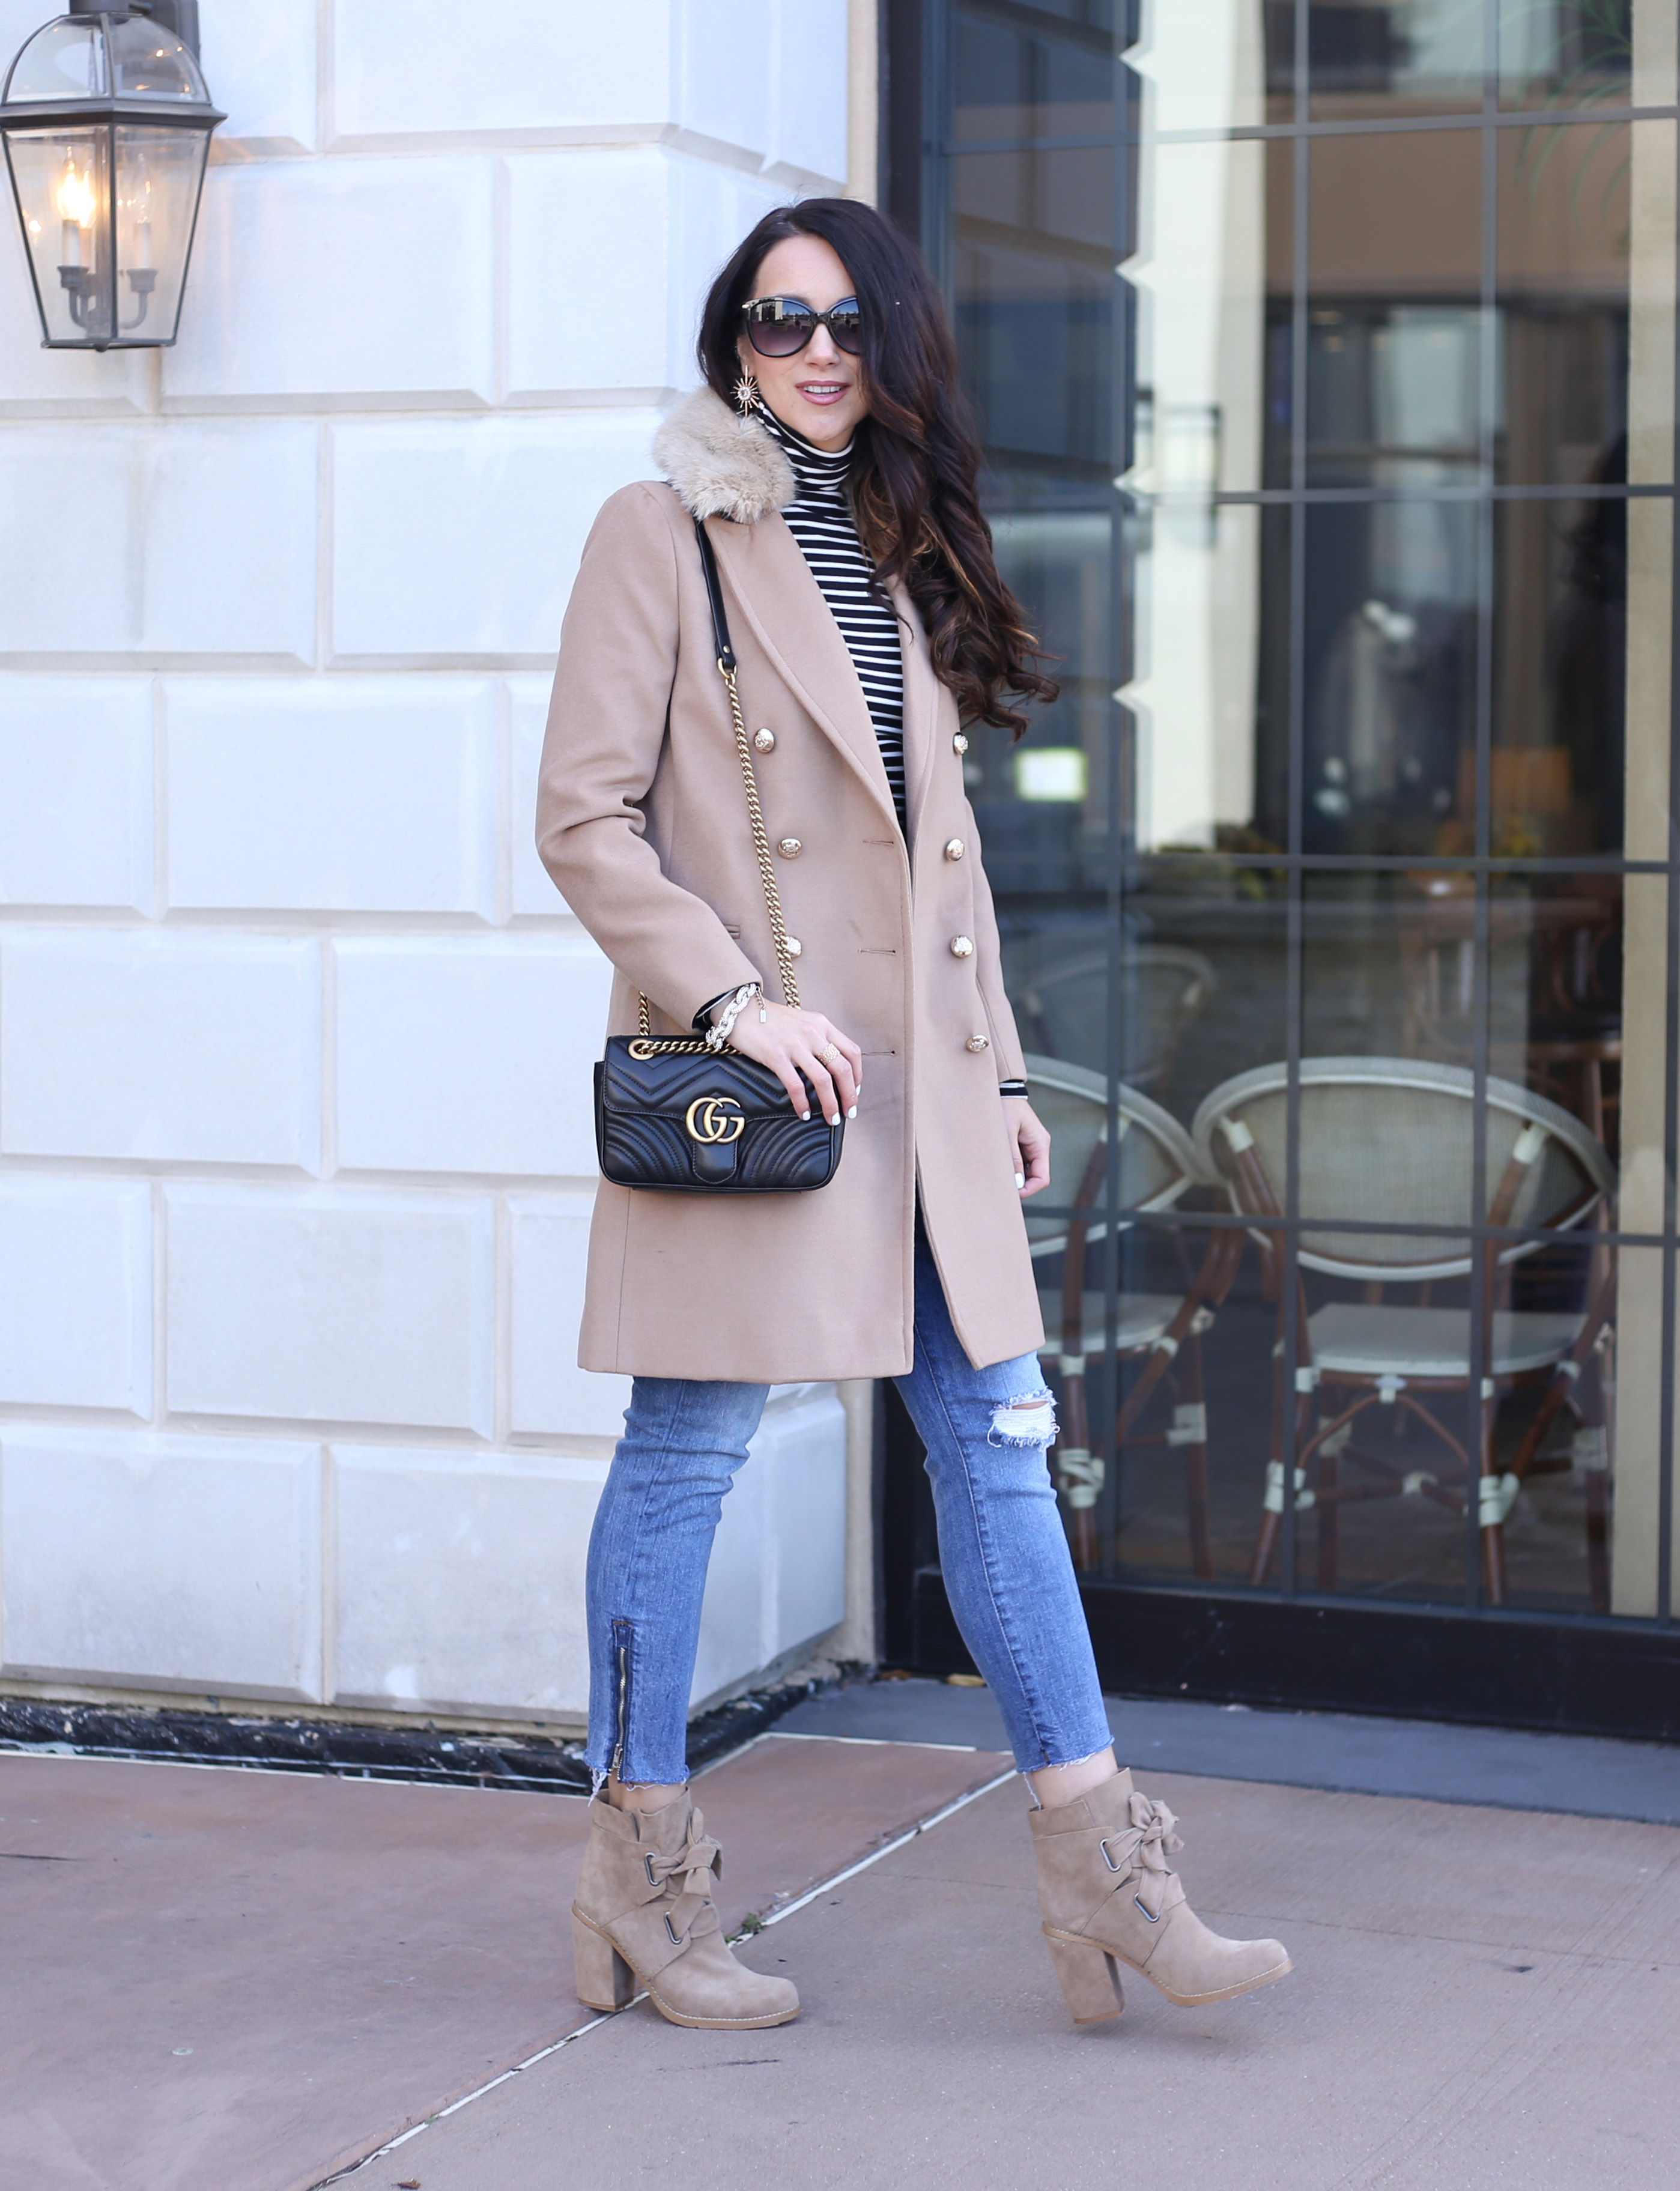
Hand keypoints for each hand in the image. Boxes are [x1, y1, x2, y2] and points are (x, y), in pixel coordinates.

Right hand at [722, 998, 862, 1126]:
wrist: (739, 1009)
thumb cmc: (769, 1018)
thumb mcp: (801, 1022)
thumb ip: (817, 1038)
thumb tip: (829, 1065)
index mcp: (822, 1024)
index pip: (852, 1052)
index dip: (858, 1075)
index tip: (854, 1091)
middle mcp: (813, 1033)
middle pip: (843, 1069)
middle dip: (849, 1096)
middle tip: (849, 1112)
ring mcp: (795, 1044)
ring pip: (823, 1080)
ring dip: (831, 1104)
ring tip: (831, 1119)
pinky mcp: (776, 1056)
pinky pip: (796, 1085)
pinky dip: (802, 1103)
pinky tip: (803, 1113)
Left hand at [1004, 1096, 1050, 1197]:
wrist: (1003, 1090)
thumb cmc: (1005, 1108)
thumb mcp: (1007, 1133)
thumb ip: (1013, 1158)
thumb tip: (1017, 1182)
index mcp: (1040, 1144)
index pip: (1042, 1178)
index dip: (1029, 1189)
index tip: (1012, 1194)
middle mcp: (1040, 1146)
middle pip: (1035, 1176)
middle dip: (1021, 1184)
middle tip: (1001, 1186)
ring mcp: (1032, 1145)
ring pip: (1027, 1171)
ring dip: (1015, 1175)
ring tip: (998, 1173)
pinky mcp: (1024, 1143)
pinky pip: (1021, 1162)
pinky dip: (1012, 1167)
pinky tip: (1000, 1164)